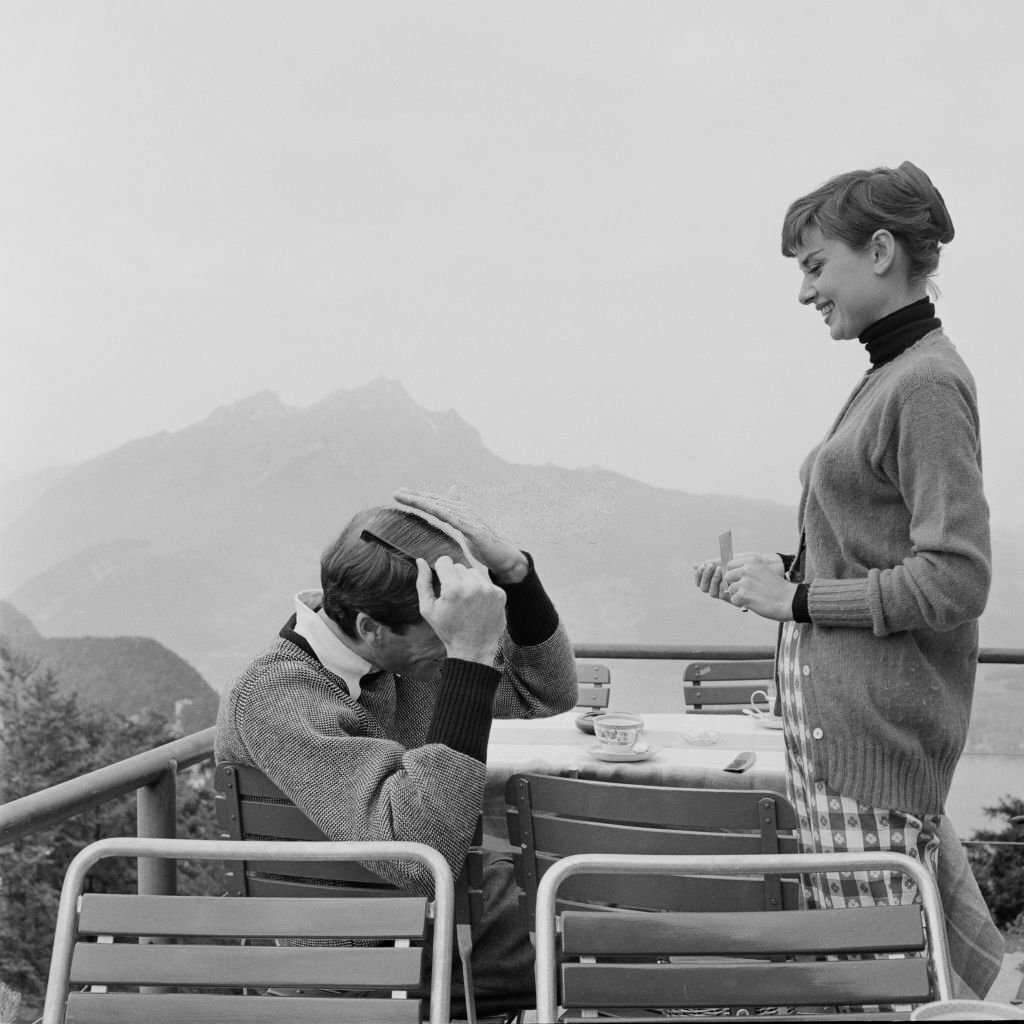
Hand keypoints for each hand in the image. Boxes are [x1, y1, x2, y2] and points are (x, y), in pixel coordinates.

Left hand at [394, 487, 528, 583]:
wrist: (504, 557)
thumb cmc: (484, 543)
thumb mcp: (466, 526)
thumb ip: (456, 512)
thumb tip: (451, 491)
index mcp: (458, 511)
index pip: (433, 501)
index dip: (417, 497)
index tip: (399, 494)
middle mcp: (463, 511)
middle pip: (435, 501)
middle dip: (415, 496)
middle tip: (396, 493)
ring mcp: (469, 519)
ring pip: (442, 508)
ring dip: (423, 502)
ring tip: (407, 499)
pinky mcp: (476, 531)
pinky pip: (456, 521)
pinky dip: (444, 513)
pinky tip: (433, 509)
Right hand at [415, 556, 506, 665]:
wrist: (473, 648)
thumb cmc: (447, 629)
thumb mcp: (428, 608)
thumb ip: (423, 582)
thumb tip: (420, 560)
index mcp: (453, 589)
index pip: (444, 561)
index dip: (440, 571)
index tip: (441, 584)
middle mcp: (473, 586)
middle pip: (458, 566)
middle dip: (453, 578)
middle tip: (453, 598)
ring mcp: (489, 590)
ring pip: (473, 572)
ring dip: (467, 582)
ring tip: (465, 601)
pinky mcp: (500, 594)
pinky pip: (485, 581)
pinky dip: (480, 589)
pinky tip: (477, 605)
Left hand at [721, 552, 796, 620]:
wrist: (790, 600)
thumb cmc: (777, 587)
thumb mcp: (763, 570)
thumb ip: (748, 569)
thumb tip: (730, 573)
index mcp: (752, 561)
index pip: (730, 564)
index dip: (733, 573)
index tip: (740, 580)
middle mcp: (747, 569)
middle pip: (727, 576)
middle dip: (734, 584)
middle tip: (746, 590)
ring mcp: (744, 582)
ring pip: (730, 588)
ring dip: (738, 594)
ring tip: (753, 596)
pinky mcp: (743, 595)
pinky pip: (734, 599)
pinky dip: (741, 602)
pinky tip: (753, 602)